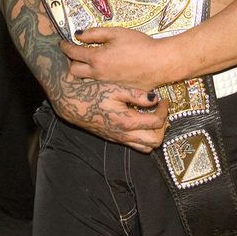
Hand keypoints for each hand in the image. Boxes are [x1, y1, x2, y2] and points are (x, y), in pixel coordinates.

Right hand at [52, 75, 168, 152]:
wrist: (72, 102)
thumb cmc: (92, 93)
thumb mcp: (115, 88)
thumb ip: (137, 95)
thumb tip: (155, 98)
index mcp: (126, 121)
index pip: (156, 122)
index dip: (164, 111)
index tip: (164, 100)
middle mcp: (124, 135)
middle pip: (155, 140)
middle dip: (163, 127)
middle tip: (162, 112)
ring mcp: (118, 139)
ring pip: (146, 147)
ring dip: (154, 134)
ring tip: (153, 119)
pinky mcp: (113, 139)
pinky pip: (135, 145)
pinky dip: (143, 137)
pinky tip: (140, 122)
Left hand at [59, 26, 164, 88]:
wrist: (160, 63)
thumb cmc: (140, 45)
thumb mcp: (116, 33)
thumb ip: (95, 33)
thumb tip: (78, 35)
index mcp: (96, 59)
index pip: (73, 53)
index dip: (65, 47)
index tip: (62, 43)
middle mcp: (98, 74)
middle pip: (74, 71)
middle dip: (71, 62)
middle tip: (76, 54)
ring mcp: (107, 84)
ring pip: (87, 80)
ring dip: (84, 71)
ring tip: (89, 62)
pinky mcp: (116, 89)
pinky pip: (101, 84)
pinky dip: (98, 77)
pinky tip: (106, 70)